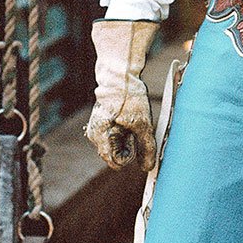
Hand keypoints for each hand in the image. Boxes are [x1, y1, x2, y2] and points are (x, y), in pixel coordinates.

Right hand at [86, 19, 159, 172]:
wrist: (120, 75)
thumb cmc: (130, 98)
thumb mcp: (143, 124)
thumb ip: (146, 148)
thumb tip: (148, 167)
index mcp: (100, 137)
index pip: (117, 162)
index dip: (131, 152)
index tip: (133, 135)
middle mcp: (94, 136)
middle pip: (116, 154)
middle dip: (128, 144)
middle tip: (132, 124)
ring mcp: (96, 129)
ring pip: (116, 145)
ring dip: (126, 136)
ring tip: (129, 118)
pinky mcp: (100, 123)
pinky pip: (114, 135)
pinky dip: (123, 129)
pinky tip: (126, 116)